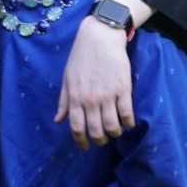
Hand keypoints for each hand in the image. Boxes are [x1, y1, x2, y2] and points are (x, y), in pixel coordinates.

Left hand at [57, 16, 134, 148]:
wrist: (100, 39)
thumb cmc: (80, 58)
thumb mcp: (67, 79)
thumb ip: (64, 102)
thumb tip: (58, 121)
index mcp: (75, 98)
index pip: (76, 128)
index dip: (81, 141)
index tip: (85, 147)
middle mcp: (91, 100)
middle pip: (96, 131)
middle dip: (99, 140)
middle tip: (102, 140)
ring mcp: (108, 96)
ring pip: (112, 126)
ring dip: (114, 134)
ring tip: (115, 132)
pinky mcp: (123, 89)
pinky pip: (127, 113)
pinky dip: (128, 123)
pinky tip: (128, 124)